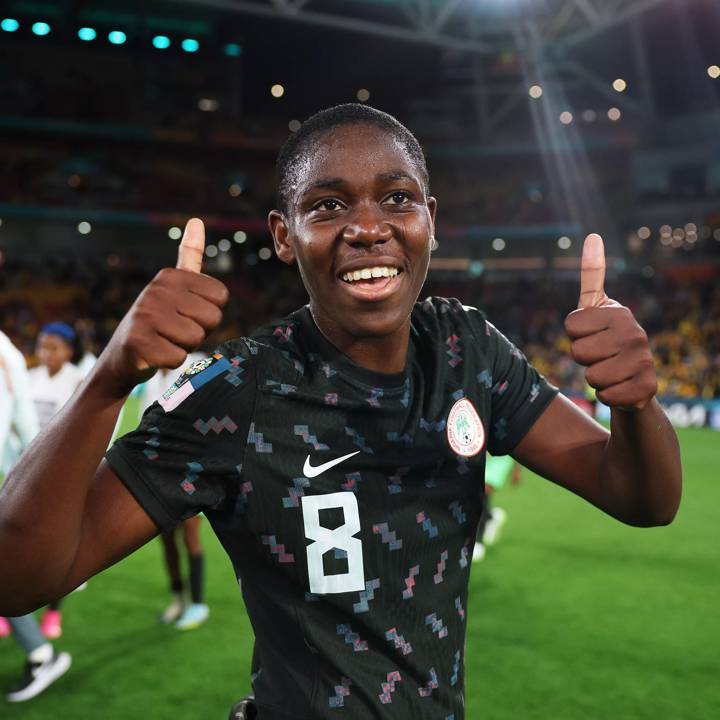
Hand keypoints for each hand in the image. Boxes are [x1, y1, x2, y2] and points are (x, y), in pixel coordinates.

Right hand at [94, 218, 228, 395]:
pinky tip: (155, 353)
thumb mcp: (174, 287)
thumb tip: (196, 220)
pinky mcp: (139, 343)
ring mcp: (145, 315)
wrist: (122, 356)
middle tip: (175, 330)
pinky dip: (171, 361)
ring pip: (196, 338)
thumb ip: (189, 257)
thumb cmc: (158, 321)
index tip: (186, 313)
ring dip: (184, 346)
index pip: (221, 296)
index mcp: (170, 276)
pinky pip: (178, 357)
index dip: (209, 312)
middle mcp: (156, 290)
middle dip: (199, 331)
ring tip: (165, 340)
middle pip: (212, 318)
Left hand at [564, 234, 656, 408]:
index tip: (591, 334)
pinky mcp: (647, 387)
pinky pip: (606, 396)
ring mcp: (644, 360)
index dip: (575, 335)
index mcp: (619, 312)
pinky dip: (606, 396)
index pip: (570, 327)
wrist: (632, 379)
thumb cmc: (606, 339)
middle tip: (600, 356)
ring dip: (594, 379)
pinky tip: (619, 387)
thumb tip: (593, 235)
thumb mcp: (595, 308)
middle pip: (578, 353)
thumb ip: (592, 275)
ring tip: (609, 371)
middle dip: (583, 359)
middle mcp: (636, 333)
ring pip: (591, 376)